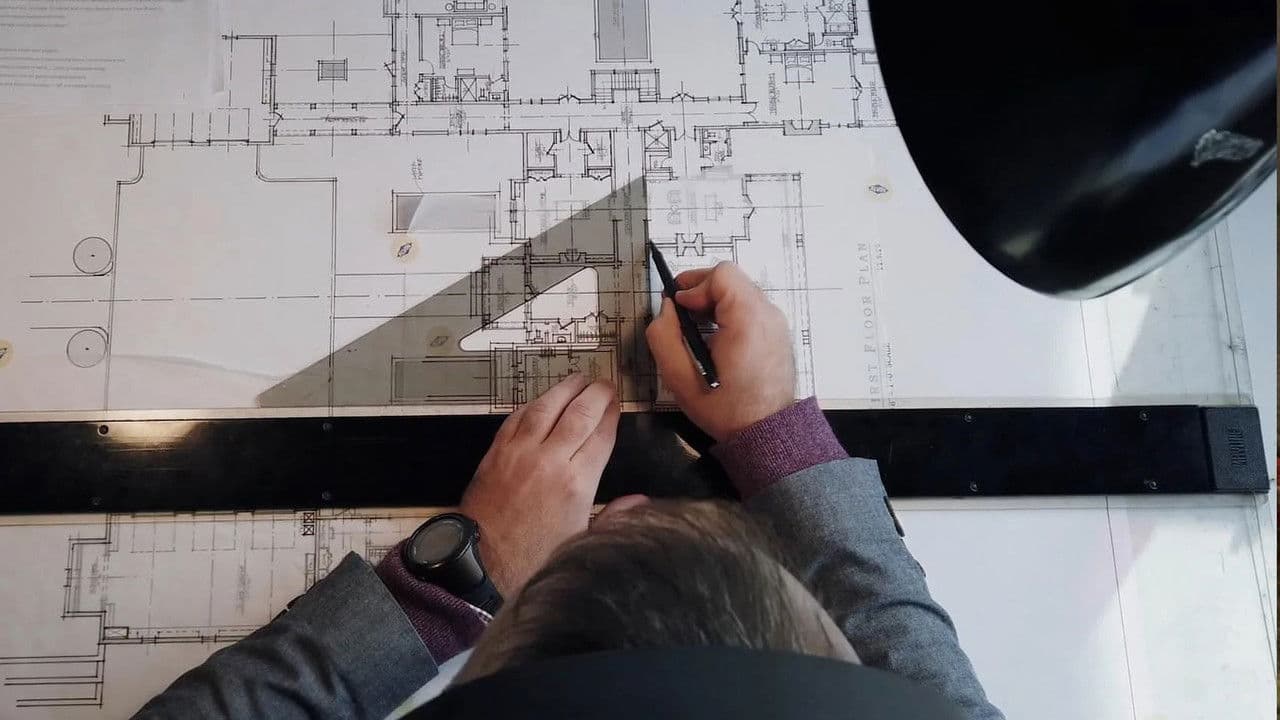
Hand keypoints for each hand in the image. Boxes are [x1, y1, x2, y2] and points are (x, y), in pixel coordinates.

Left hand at [460, 374, 618, 596]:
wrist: (482, 561)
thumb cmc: (532, 557)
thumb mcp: (582, 541)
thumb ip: (613, 516)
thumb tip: (639, 502)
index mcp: (577, 483)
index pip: (601, 435)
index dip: (612, 414)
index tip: (617, 404)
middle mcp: (550, 461)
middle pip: (579, 413)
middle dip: (595, 394)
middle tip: (604, 385)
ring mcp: (520, 453)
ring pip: (546, 407)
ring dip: (564, 390)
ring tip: (577, 380)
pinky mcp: (496, 452)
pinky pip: (517, 418)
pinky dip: (532, 405)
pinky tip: (541, 401)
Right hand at [645, 262, 795, 441]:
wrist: (768, 433)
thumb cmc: (725, 409)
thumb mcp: (680, 379)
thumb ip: (664, 337)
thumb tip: (666, 309)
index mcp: (747, 320)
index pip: (722, 274)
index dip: (693, 285)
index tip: (679, 308)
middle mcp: (768, 314)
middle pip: (730, 279)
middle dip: (700, 292)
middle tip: (681, 316)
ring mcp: (777, 322)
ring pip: (740, 291)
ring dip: (714, 303)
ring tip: (697, 330)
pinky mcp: (778, 332)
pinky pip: (750, 307)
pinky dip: (729, 312)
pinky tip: (716, 338)